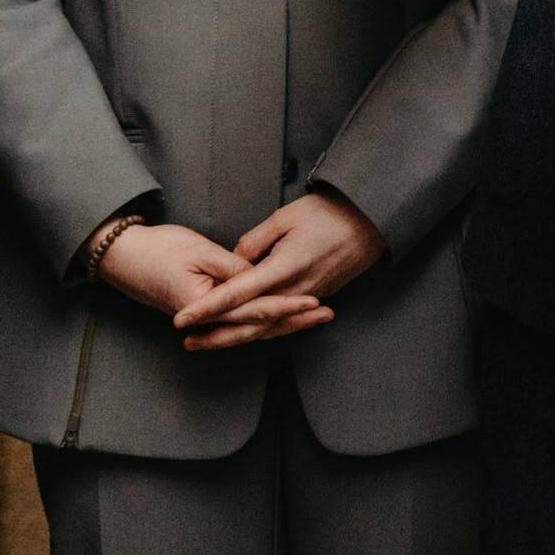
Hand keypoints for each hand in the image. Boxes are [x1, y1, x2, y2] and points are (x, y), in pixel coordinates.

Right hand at [94, 222, 325, 350]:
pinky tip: (286, 317)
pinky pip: (240, 321)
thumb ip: (234, 269)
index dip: (287, 305)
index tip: (314, 301)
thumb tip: (264, 277)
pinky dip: (264, 320)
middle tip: (326, 314)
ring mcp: (205, 319)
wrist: (124, 257)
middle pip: (257, 324)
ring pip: (251, 326)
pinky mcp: (206, 313)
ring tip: (315, 317)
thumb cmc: (160, 250)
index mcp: (204, 306)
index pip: (254, 308)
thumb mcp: (201, 252)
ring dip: (284, 323)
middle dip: (294, 320)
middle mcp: (206, 319)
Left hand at [170, 191, 385, 350]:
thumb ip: (254, 242)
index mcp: (283, 267)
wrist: (372, 219)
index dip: (207, 308)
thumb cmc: (329, 212)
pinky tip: (247, 332)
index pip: (237, 294)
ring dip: (237, 337)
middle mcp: (295, 289)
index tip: (182, 319)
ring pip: (268, 327)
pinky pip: (285, 320)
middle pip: (250, 322)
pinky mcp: (319, 295)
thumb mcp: (286, 217)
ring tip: (210, 341)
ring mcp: (309, 296)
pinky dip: (263, 330)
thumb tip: (236, 263)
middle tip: (189, 342)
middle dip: (217, 335)